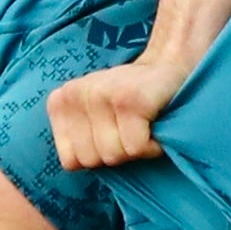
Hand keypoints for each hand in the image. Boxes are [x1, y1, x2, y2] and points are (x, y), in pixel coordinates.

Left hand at [49, 49, 176, 170]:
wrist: (170, 64)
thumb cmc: (131, 100)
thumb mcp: (93, 116)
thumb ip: (77, 138)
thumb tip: (77, 165)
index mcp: (60, 101)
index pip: (70, 161)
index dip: (99, 156)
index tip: (114, 133)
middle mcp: (74, 94)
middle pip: (91, 160)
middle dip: (117, 152)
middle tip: (132, 129)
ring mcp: (101, 93)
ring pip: (113, 155)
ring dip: (137, 149)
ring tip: (144, 125)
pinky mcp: (130, 98)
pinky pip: (136, 148)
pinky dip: (153, 146)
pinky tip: (156, 124)